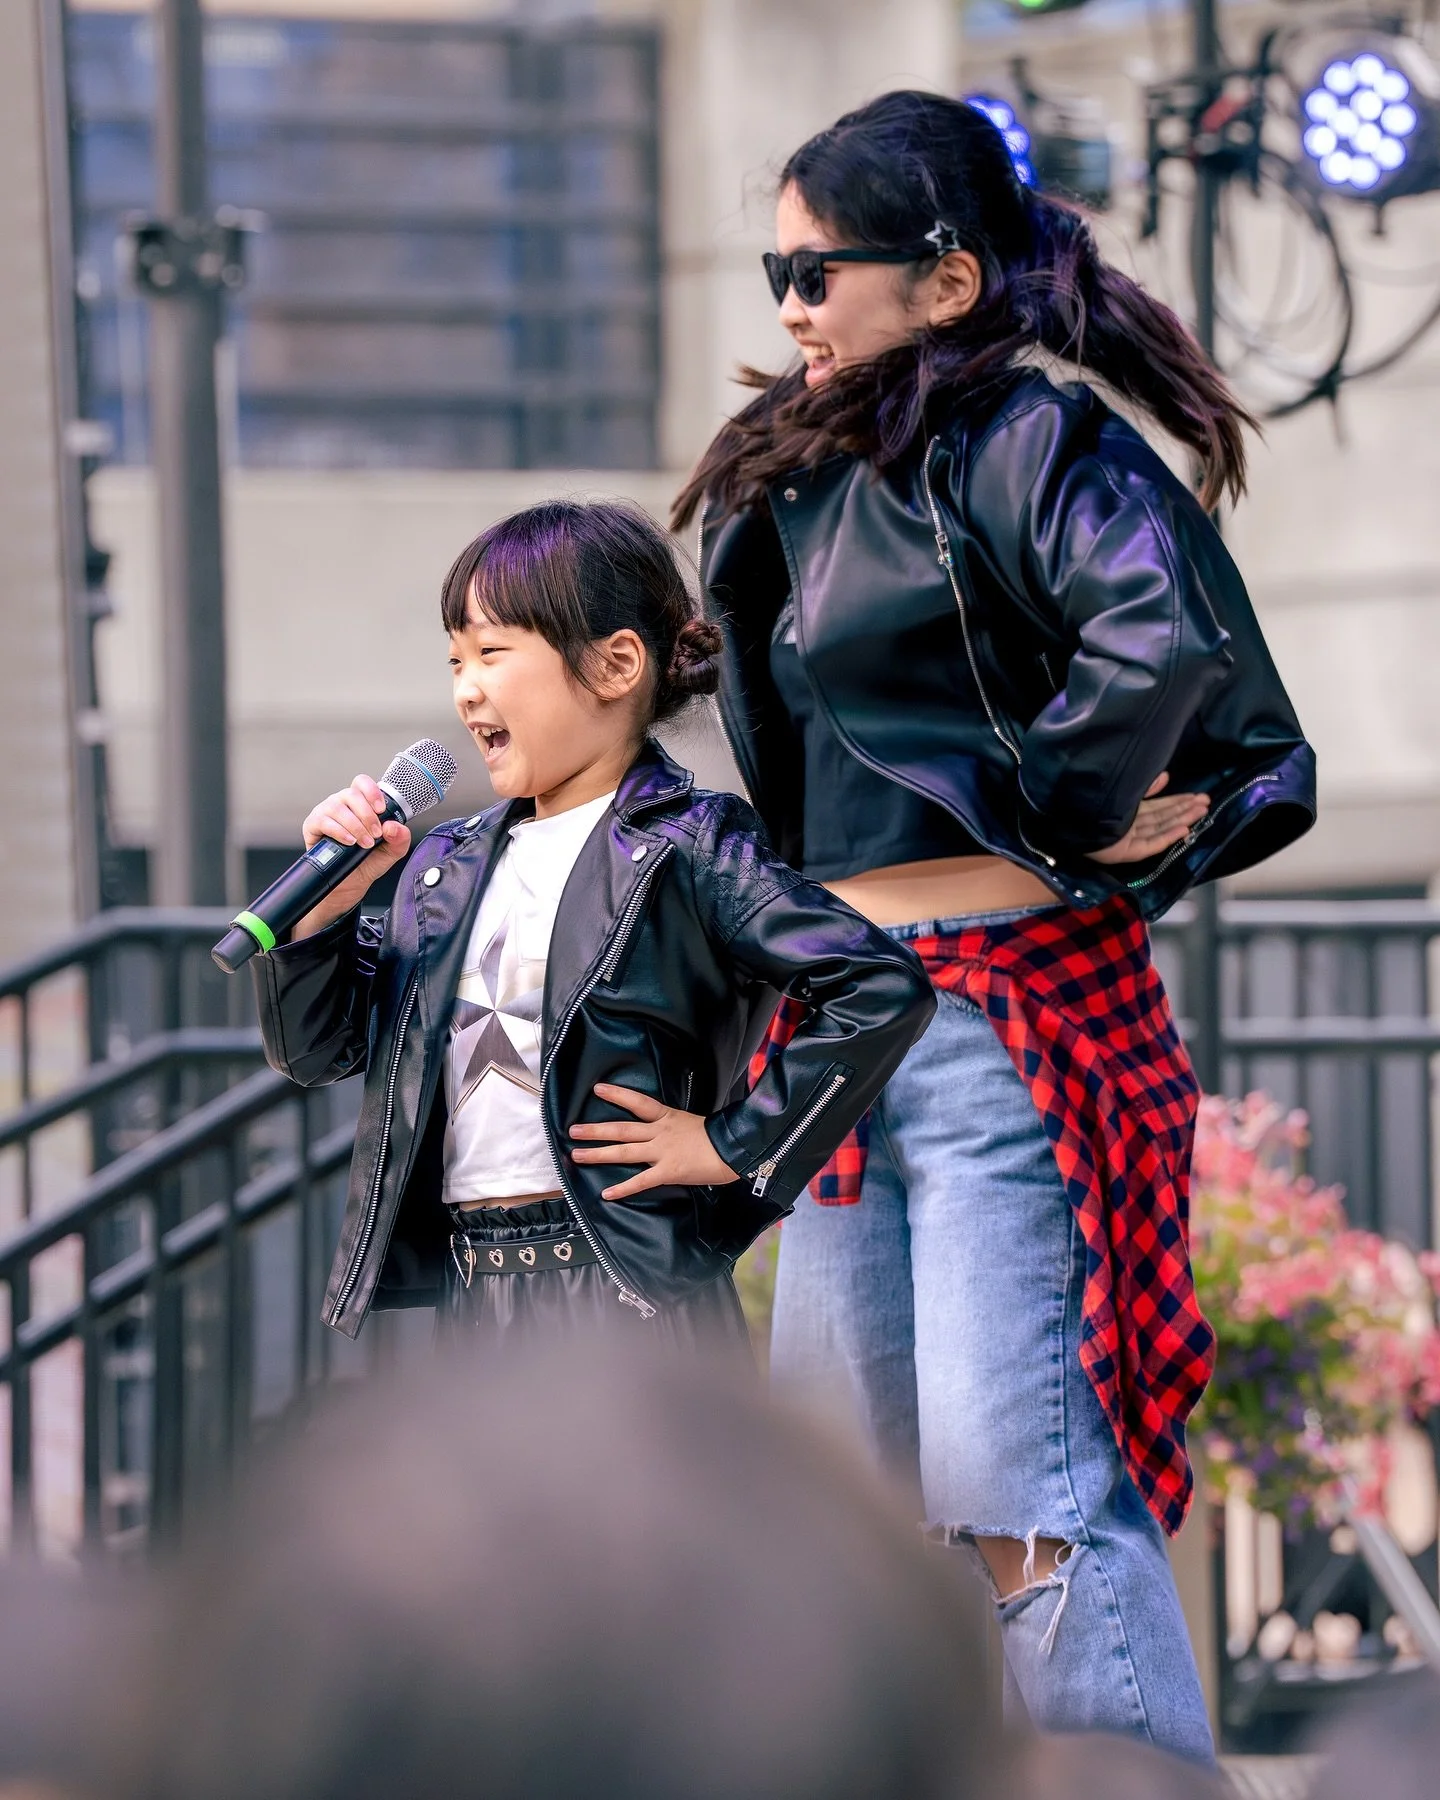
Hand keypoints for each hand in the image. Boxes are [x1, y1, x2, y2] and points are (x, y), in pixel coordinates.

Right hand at [292, 774, 410, 940]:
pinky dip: (339, 831)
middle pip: (351, 793)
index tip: (381, 809)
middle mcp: (342, 804)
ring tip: (364, 843)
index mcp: (360, 804)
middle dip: (367, 815)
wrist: (347, 887)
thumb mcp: (390, 853)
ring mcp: (326, 813)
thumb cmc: (366, 864)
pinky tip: (349, 842)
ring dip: (355, 825)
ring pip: (337, 806)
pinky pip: (323, 820)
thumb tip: (394, 826)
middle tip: (375, 834)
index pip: (362, 783)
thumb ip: (399, 839)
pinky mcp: (312, 826)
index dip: (372, 791)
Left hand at [569, 1083, 739, 1199]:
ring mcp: (663, 1152)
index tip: (597, 1090)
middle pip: (622, 1129)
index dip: (617, 1095)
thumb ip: (676, 1126)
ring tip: (577, 1155)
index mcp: (668, 1117)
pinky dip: (623, 1188)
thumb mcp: (694, 1122)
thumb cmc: (720, 1136)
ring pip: (625, 1151)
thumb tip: (664, 1129)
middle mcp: (660, 1132)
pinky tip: (607, 1194)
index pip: (638, 1102)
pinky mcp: (668, 1171)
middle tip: (573, 1130)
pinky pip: (641, 1181)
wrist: (735, 1149)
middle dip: (596, 1130)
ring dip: (599, 1154)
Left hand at [1086, 773, 1208, 866]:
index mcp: (1129, 811)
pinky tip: (1184, 830)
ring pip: (1162, 829)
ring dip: (1183, 820)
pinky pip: (1151, 844)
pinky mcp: (1125, 852)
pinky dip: (1167, 837)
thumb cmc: (1092, 802)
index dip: (1179, 801)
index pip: (1160, 807)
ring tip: (1202, 812)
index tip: (1198, 797)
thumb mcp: (1125, 792)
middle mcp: (1131, 825)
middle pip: (1164, 818)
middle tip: (1207, 803)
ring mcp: (1129, 840)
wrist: (1067, 818)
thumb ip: (1145, 787)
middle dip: (1186, 810)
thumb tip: (1165, 776)